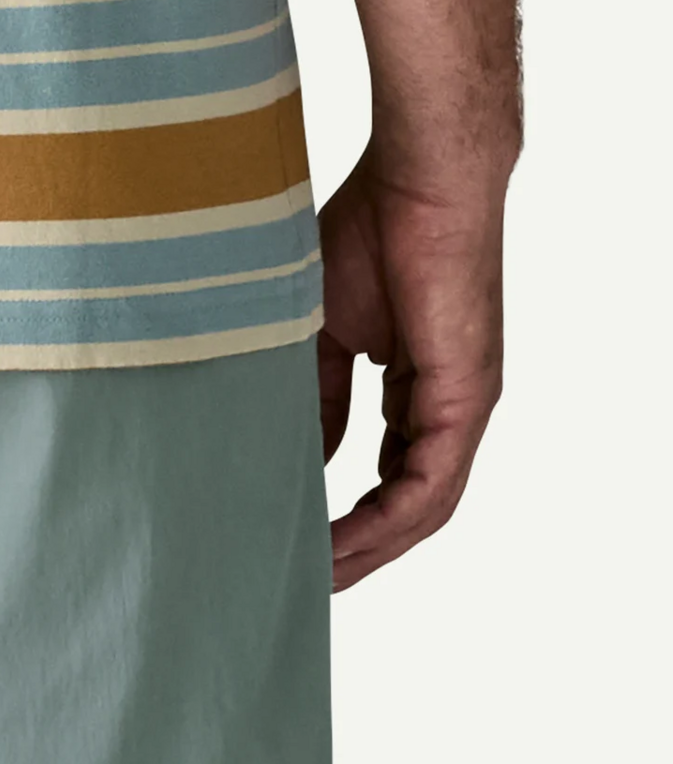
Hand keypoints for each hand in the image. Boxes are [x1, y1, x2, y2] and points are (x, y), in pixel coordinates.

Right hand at [316, 144, 506, 591]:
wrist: (417, 179)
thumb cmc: (369, 233)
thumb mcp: (322, 334)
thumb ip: (315, 397)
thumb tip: (301, 457)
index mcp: (418, 390)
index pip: (388, 476)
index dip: (347, 519)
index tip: (298, 546)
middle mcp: (448, 407)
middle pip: (409, 507)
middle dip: (358, 551)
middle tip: (304, 583)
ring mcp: (462, 405)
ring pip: (423, 508)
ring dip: (371, 551)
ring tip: (318, 578)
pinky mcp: (465, 398)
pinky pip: (430, 485)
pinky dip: (387, 523)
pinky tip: (343, 543)